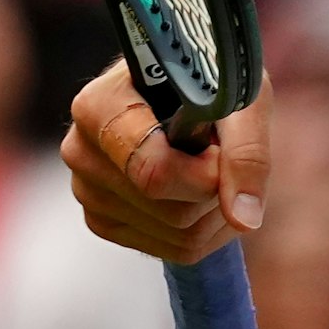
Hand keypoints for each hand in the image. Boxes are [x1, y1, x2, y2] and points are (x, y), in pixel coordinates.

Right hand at [65, 68, 269, 262]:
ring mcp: (88, 191)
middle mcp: (81, 150)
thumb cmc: (209, 78)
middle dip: (216, 188)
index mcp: (98, 106)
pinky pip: (174, 250)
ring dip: (218, 209)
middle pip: (169, 209)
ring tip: (212, 164)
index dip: (205, 173)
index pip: (152, 170)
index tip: (222, 147)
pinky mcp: (104, 222)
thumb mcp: (237, 95)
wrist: (188, 86)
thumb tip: (244, 218)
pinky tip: (203, 189)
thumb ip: (246, 150)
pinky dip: (207, 228)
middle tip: (219, 148)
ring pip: (178, 235)